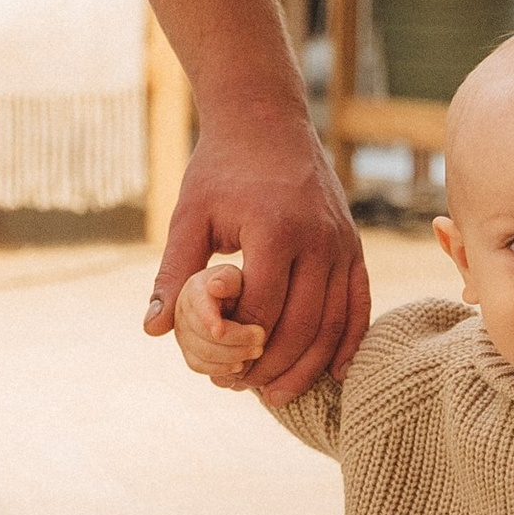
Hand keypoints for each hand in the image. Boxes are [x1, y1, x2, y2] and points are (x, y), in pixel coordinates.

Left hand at [144, 120, 368, 403]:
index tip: (219, 372)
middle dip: (273, 367)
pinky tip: (336, 373)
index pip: (264, 309)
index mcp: (275, 229)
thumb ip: (175, 273)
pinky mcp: (354, 246)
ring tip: (278, 394)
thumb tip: (153, 329)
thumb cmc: (221, 169)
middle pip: (303, 325)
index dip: (241, 348)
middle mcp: (318, 239)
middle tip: (245, 390)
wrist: (267, 120)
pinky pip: (360, 304)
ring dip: (309, 366)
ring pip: (335, 323)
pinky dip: (350, 342)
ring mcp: (342, 243)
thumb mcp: (190, 215)